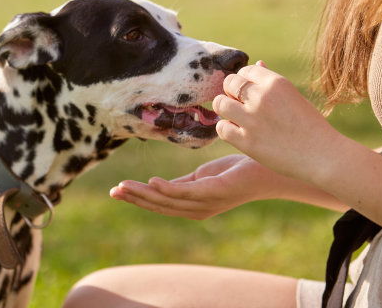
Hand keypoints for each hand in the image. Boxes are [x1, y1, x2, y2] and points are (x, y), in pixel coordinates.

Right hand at [110, 154, 284, 219]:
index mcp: (192, 206)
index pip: (160, 204)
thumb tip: (159, 185)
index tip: (116, 190)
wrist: (267, 171)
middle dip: (135, 198)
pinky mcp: (214, 191)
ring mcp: (206, 202)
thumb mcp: (204, 176)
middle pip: (160, 206)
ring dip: (144, 194)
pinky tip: (151, 182)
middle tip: (114, 190)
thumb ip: (183, 183)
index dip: (137, 198)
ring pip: (168, 201)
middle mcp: (197, 209)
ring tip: (124, 186)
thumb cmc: (236, 172)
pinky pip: (186, 192)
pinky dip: (167, 188)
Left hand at [212, 61, 343, 181]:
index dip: (244, 81)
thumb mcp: (294, 97)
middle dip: (231, 92)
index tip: (249, 93)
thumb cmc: (310, 126)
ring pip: (220, 103)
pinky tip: (238, 133)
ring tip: (235, 117)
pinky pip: (221, 128)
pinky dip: (226, 129)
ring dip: (225, 109)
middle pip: (229, 83)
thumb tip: (256, 64)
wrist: (322, 156)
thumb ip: (271, 83)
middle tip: (240, 105)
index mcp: (276, 83)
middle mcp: (262, 97)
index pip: (245, 71)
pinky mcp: (247, 141)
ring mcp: (253, 119)